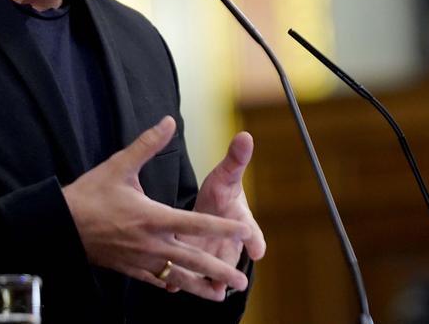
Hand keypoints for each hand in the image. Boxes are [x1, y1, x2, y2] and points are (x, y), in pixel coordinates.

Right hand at [62, 116, 251, 300]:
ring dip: (200, 287)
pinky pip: (155, 280)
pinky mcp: (128, 268)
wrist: (58, 226)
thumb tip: (169, 120)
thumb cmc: (89, 194)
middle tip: (242, 282)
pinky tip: (182, 289)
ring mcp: (140, 259)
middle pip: (193, 260)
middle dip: (219, 271)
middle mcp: (151, 243)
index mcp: (153, 217)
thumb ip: (148, 144)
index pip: (196, 224)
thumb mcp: (119, 165)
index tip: (245, 232)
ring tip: (220, 296)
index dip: (223, 228)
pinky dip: (172, 285)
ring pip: (177, 277)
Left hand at [179, 131, 266, 292]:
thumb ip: (235, 159)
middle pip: (230, 256)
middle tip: (237, 282)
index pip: (249, 229)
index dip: (255, 239)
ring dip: (207, 281)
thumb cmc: (221, 192)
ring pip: (209, 270)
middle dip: (231, 268)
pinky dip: (178, 281)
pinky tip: (170, 287)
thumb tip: (246, 136)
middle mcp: (228, 241)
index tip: (259, 249)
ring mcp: (211, 254)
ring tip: (207, 292)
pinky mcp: (193, 261)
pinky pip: (186, 274)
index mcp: (238, 219)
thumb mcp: (226, 175)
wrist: (213, 211)